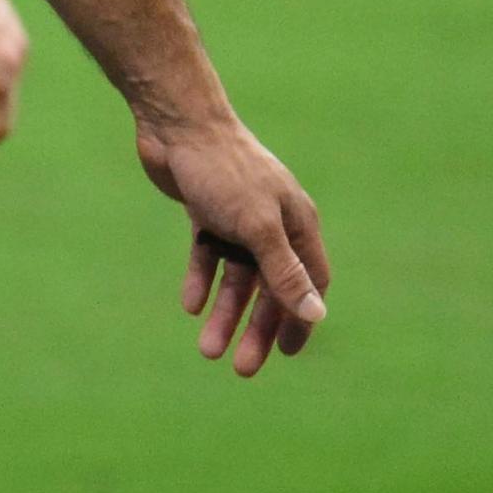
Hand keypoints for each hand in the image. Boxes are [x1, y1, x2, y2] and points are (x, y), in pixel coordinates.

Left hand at [137, 113, 330, 376]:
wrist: (175, 124)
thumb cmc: (223, 172)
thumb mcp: (257, 227)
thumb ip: (284, 272)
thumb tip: (316, 315)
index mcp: (297, 222)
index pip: (310, 282)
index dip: (301, 318)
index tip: (286, 353)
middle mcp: (272, 221)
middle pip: (270, 286)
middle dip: (257, 328)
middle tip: (242, 369)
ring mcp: (238, 216)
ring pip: (236, 275)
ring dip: (224, 312)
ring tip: (207, 349)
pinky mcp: (207, 210)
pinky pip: (208, 254)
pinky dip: (201, 278)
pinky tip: (190, 305)